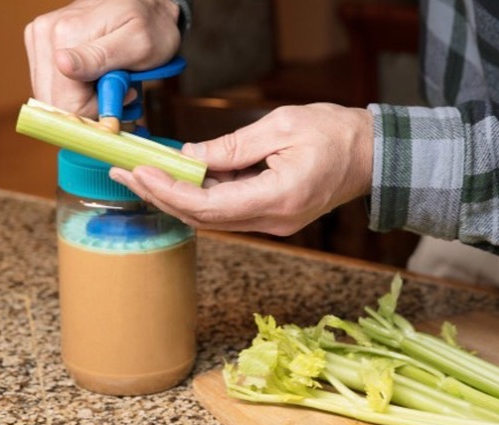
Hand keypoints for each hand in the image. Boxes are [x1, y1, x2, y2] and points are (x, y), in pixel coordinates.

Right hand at [24, 0, 180, 116]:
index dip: (95, 108)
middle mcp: (45, 34)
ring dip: (82, 99)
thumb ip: (99, 58)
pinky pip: (52, 85)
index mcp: (65, 34)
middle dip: (88, 105)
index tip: (120, 93)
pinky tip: (95, 76)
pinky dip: (75, 90)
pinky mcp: (41, 45)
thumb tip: (62, 65)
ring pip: (51, 96)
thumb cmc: (150, 25)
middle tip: (117, 88)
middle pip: (54, 101)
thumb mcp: (138, 44)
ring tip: (109, 79)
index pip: (65, 101)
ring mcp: (40, 39)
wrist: (148, 6)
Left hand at [109, 104, 374, 234]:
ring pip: (212, 218)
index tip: (140, 173)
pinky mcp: (271, 217)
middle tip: (125, 174)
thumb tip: (189, 155)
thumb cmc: (336, 135)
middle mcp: (273, 220)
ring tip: (141, 174)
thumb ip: (232, 146)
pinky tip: (177, 178)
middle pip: (203, 218)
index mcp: (279, 197)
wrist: (372, 157)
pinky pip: (227, 211)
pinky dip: (199, 196)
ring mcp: (273, 223)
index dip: (169, 192)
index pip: (210, 205)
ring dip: (175, 197)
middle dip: (160, 196)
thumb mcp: (281, 127)